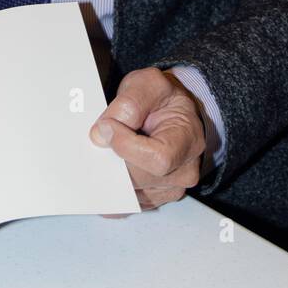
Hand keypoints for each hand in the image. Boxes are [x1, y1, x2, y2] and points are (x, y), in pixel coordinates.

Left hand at [89, 68, 204, 214]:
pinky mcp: (154, 198)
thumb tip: (101, 135)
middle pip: (139, 179)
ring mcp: (170, 188)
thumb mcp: (149, 84)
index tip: (107, 126)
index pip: (158, 158)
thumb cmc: (162, 98)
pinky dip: (110, 189)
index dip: (127, 146)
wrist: (172, 111)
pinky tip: (104, 170)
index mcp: (188, 140)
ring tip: (103, 152)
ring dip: (109, 175)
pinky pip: (126, 202)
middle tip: (100, 139)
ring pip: (130, 194)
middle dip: (113, 159)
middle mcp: (184, 171)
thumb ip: (128, 104)